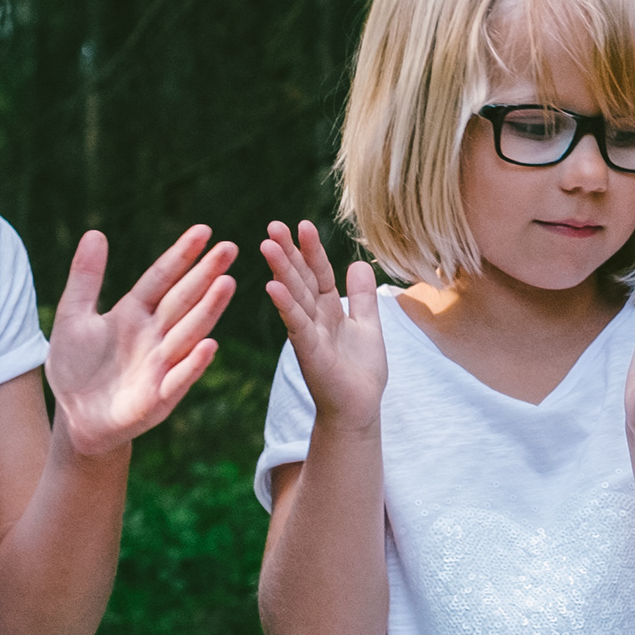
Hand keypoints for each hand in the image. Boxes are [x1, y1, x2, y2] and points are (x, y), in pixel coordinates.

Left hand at [44, 222, 236, 457]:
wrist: (76, 418)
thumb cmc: (76, 367)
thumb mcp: (72, 316)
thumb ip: (85, 278)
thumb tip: (95, 232)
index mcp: (134, 313)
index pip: (161, 278)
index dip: (181, 255)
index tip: (204, 231)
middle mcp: (154, 335)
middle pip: (182, 299)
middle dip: (206, 274)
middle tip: (230, 248)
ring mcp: (160, 365)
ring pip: (188, 332)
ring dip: (208, 310)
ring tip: (227, 284)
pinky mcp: (159, 397)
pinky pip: (179, 378)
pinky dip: (193, 363)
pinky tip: (209, 345)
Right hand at [260, 221, 388, 420]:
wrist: (358, 410)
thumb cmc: (359, 372)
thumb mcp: (367, 326)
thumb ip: (361, 297)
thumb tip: (358, 263)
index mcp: (328, 310)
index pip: (319, 273)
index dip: (312, 250)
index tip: (302, 225)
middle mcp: (315, 318)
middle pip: (301, 279)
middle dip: (288, 252)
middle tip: (273, 225)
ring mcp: (309, 334)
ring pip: (294, 296)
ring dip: (281, 271)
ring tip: (267, 244)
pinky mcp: (309, 351)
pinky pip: (296, 324)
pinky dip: (286, 305)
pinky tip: (273, 285)